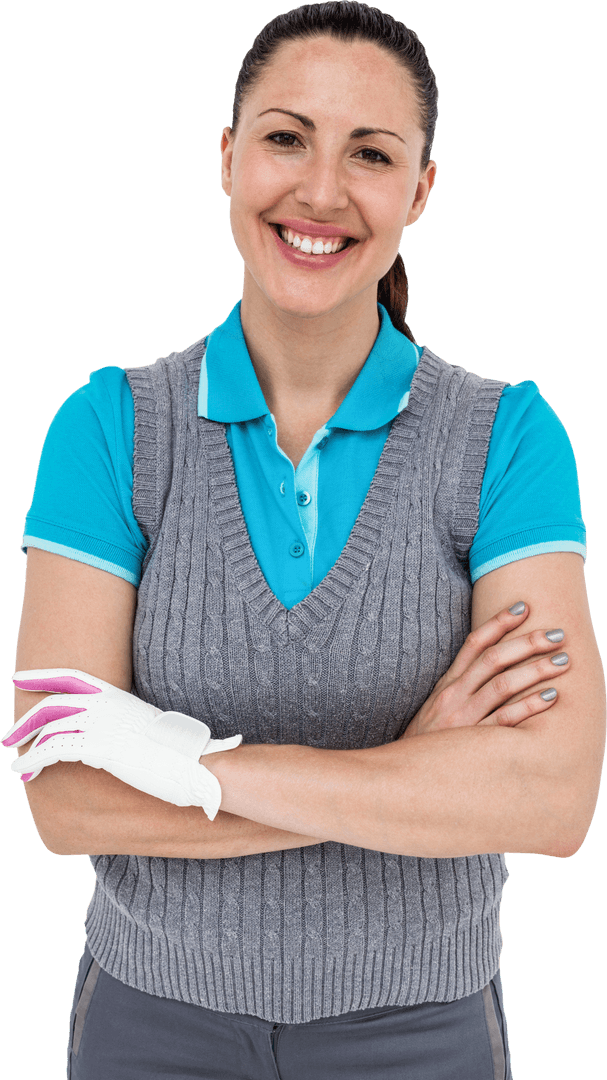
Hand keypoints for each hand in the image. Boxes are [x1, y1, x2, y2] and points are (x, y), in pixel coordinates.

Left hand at [3, 669, 242, 819]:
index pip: (72, 678)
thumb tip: (121, 736)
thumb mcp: (150, 727)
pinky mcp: (96, 748)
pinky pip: (52, 750)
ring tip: (15, 760)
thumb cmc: (180, 750)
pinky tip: (24, 771)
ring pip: (48, 728)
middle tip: (10, 735)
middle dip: (27, 719)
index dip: (43, 676)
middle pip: (53, 703)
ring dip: (26, 744)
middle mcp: (104, 706)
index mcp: (117, 697)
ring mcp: (99, 725)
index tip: (20, 679)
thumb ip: (129, 725)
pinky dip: (33, 760)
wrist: (194, 761)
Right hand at [401, 602, 568, 738]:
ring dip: (535, 670)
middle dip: (527, 643)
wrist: (401, 773)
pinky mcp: (473, 743)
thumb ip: (461, 686)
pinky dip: (529, 707)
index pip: (475, 643)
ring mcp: (463, 718)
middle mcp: (454, 695)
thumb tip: (491, 667)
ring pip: (502, 685)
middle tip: (557, 634)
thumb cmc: (427, 740)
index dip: (499, 623)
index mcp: (447, 683)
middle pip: (494, 659)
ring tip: (563, 660)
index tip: (524, 607)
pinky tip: (551, 697)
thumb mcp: (437, 707)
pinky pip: (505, 720)